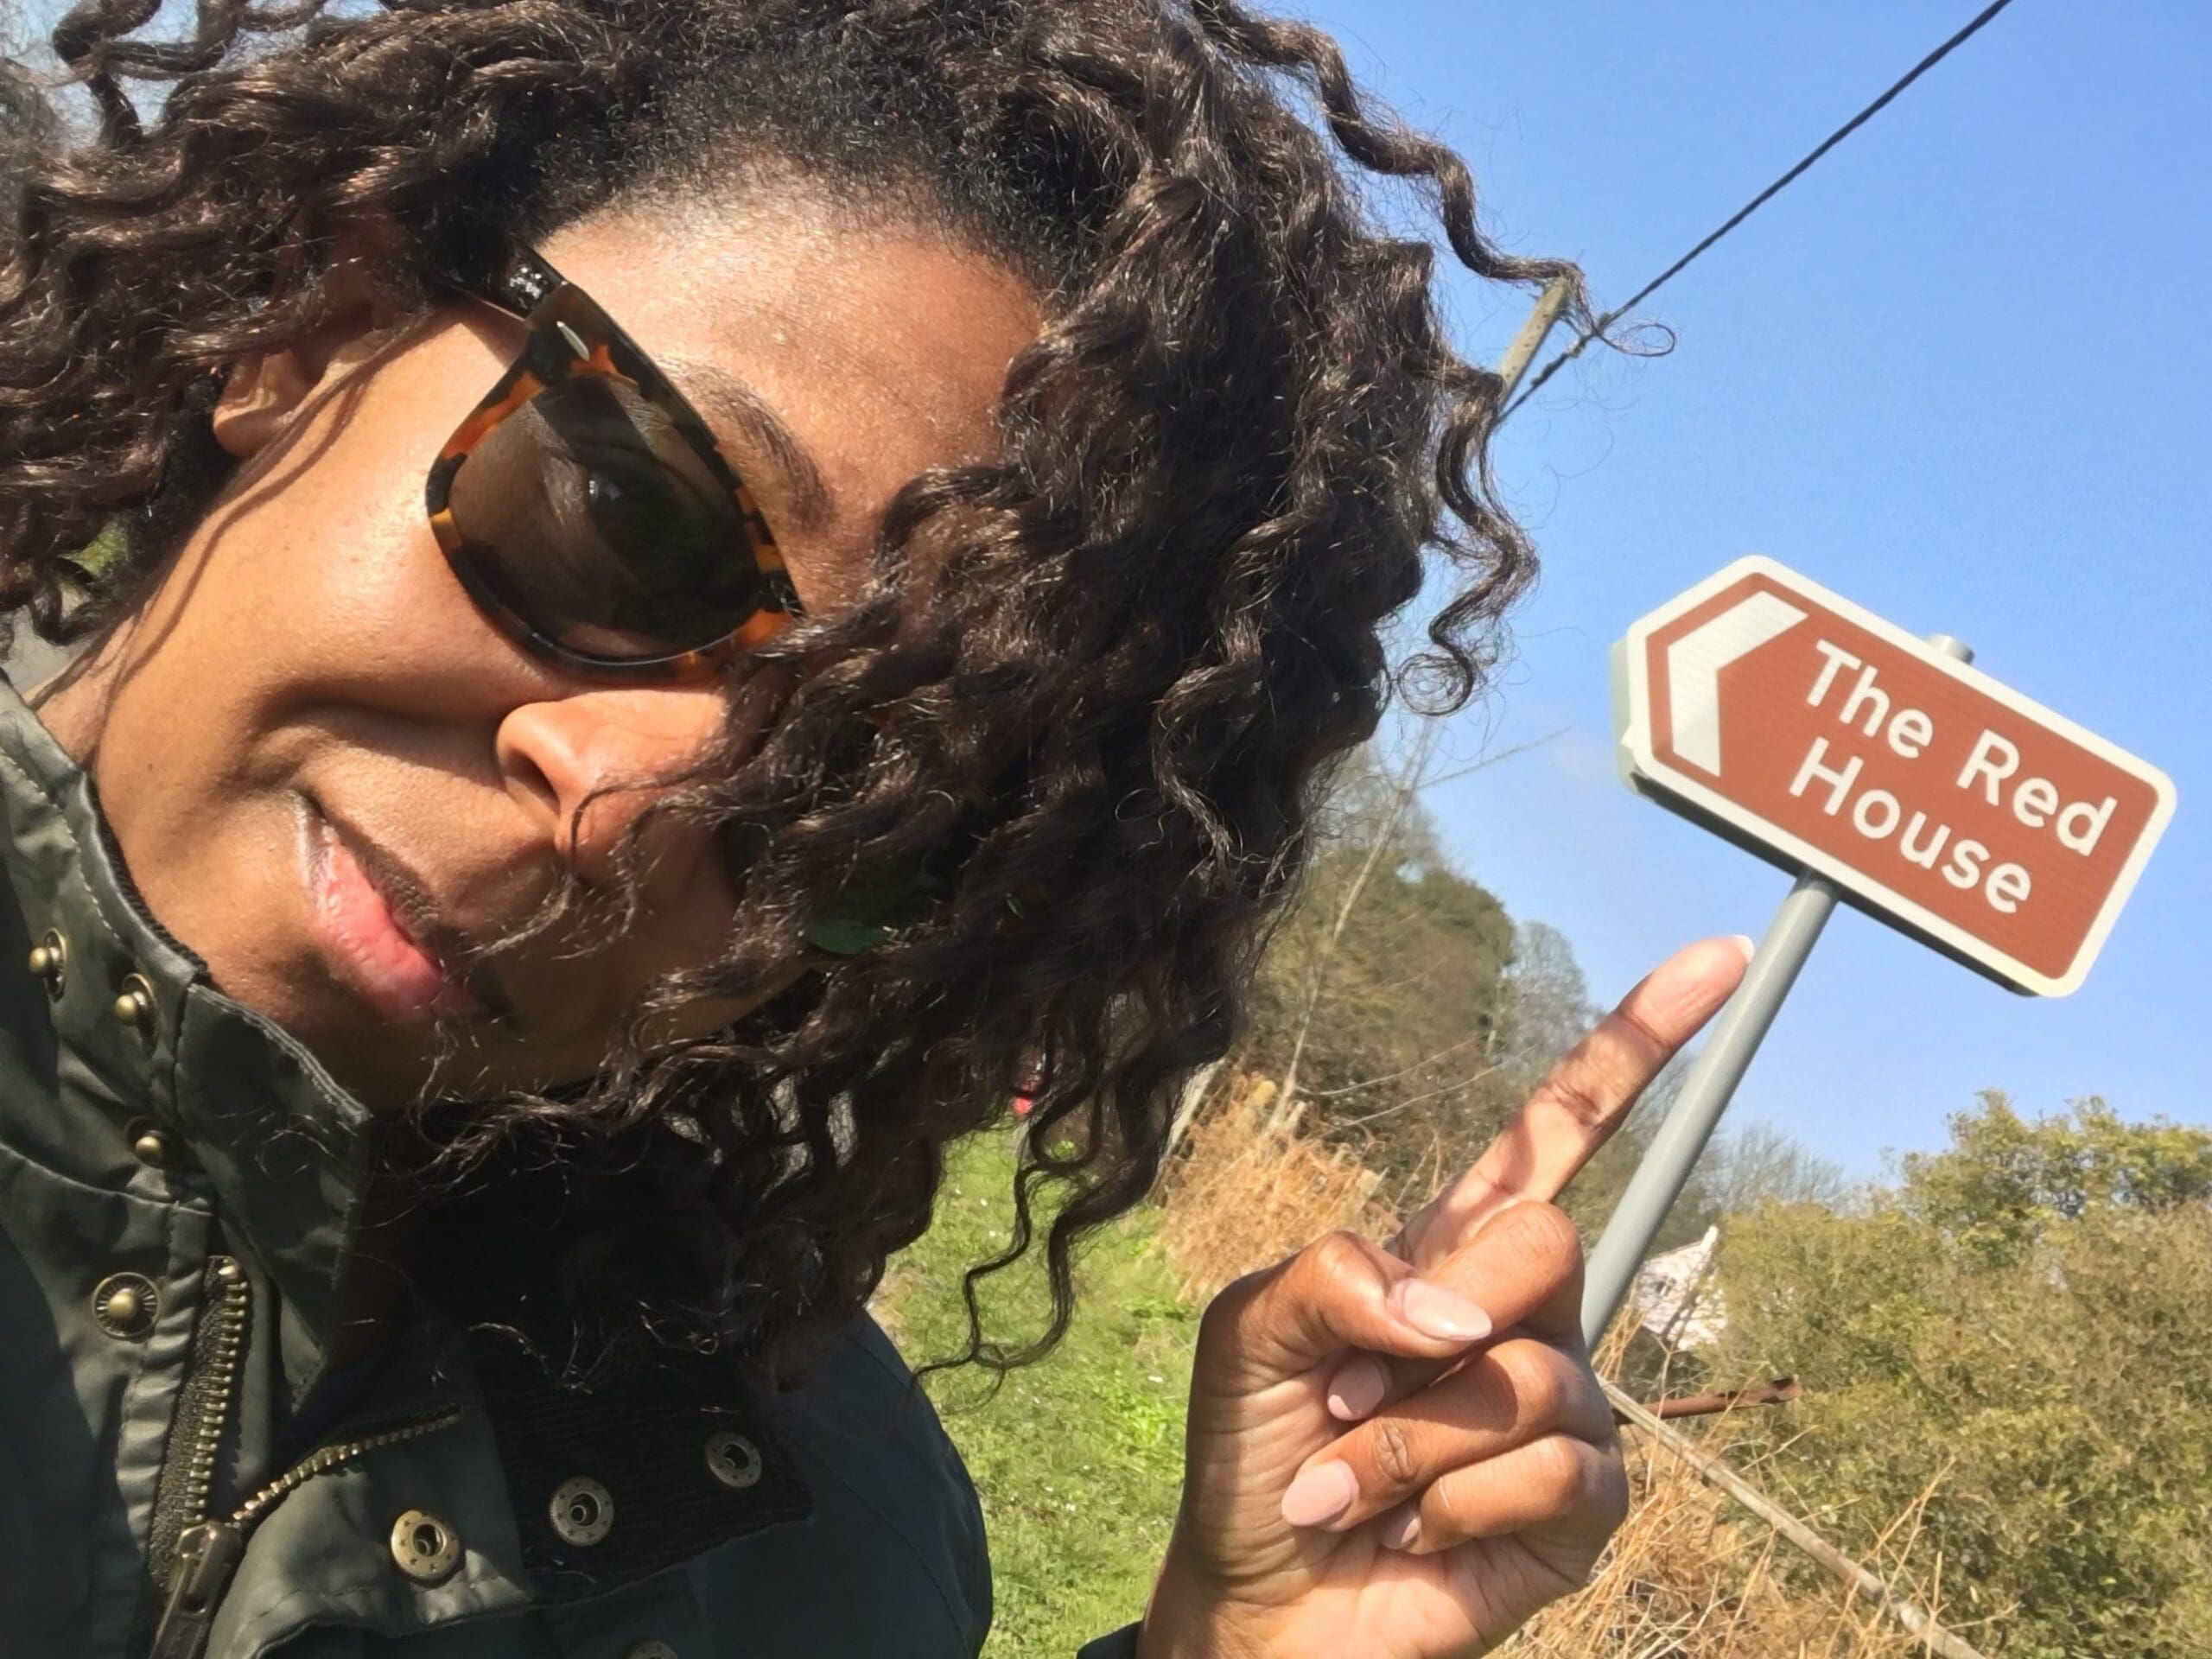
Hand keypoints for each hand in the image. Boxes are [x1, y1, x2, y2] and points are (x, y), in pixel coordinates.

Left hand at [1139, 935, 1751, 1658]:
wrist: (1262, 1601)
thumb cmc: (1254, 1451)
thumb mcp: (1246, 1329)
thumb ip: (1333, 1275)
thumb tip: (1461, 1316)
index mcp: (1453, 1246)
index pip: (1560, 1130)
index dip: (1638, 1042)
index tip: (1722, 955)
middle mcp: (1527, 1314)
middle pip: (1548, 1241)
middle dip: (1436, 1320)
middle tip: (1346, 1390)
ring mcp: (1568, 1408)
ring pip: (1528, 1378)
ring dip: (1404, 1444)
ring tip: (1352, 1484)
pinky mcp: (1586, 1508)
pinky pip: (1552, 1475)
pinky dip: (1450, 1508)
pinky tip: (1413, 1536)